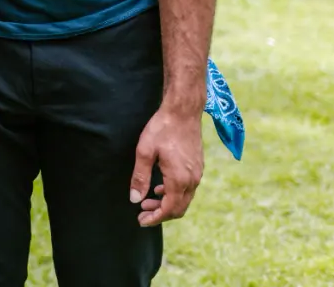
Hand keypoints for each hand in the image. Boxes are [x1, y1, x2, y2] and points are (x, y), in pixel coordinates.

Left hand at [130, 105, 203, 226]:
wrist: (183, 112)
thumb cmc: (162, 129)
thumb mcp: (144, 152)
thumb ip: (140, 177)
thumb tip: (135, 200)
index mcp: (179, 179)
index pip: (169, 209)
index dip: (155, 218)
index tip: (141, 221)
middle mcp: (192, 180)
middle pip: (178, 208)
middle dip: (160, 214)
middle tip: (142, 213)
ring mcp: (197, 174)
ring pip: (184, 199)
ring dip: (167, 204)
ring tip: (147, 201)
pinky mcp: (198, 167)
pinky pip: (188, 189)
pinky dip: (174, 194)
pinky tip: (160, 188)